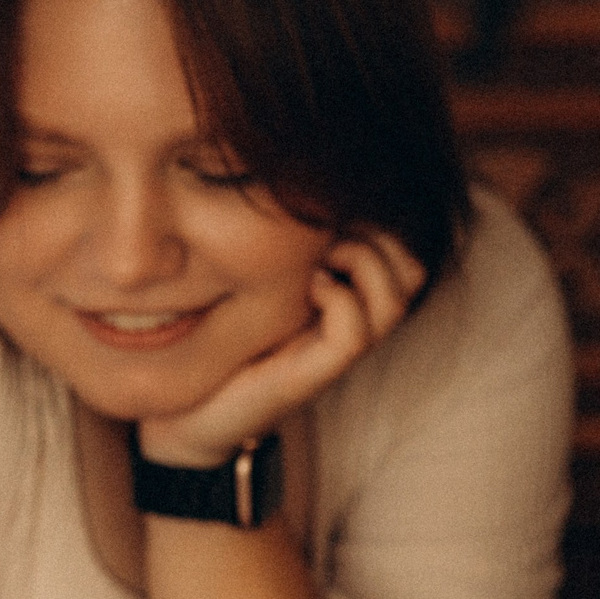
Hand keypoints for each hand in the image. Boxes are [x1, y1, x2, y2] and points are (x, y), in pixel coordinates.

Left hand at [135, 229, 426, 467]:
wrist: (186, 416)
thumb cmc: (214, 341)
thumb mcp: (247, 278)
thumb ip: (277, 242)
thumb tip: (290, 183)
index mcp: (344, 297)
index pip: (404, 250)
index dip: (382, 219)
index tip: (333, 208)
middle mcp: (351, 323)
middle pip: (413, 269)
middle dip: (379, 234)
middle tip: (328, 233)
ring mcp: (335, 351)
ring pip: (394, 300)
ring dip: (361, 262)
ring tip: (318, 260)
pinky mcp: (313, 376)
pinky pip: (355, 332)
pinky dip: (336, 297)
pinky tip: (306, 289)